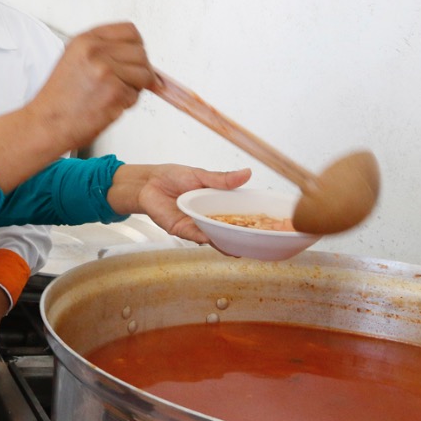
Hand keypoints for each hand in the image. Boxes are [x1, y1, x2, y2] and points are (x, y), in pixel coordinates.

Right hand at [23, 23, 154, 153]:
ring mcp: (105, 71)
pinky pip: (136, 96)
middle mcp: (95, 52)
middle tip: (123, 81)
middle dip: (139, 70)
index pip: (129, 30)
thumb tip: (135, 56)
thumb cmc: (58, 99)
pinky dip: (126, 104)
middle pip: (141, 52)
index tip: (132, 58)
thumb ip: (103, 53)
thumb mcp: (74, 61)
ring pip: (145, 74)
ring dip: (135, 87)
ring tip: (112, 94)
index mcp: (84, 40)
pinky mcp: (114, 92)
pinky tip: (107, 105)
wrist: (46, 123)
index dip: (136, 46)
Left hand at [107, 164, 251, 243]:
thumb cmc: (174, 177)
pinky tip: (216, 240)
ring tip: (244, 247)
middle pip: (230, 230)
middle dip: (245, 237)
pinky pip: (196, 236)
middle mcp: (210, 218)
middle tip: (263, 241)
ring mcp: (197, 225)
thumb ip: (222, 179)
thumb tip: (247, 173)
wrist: (148, 182)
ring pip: (216, 237)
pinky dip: (206, 238)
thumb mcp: (201, 175)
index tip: (272, 225)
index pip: (240, 214)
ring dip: (228, 242)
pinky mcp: (182, 229)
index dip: (254, 220)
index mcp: (218, 204)